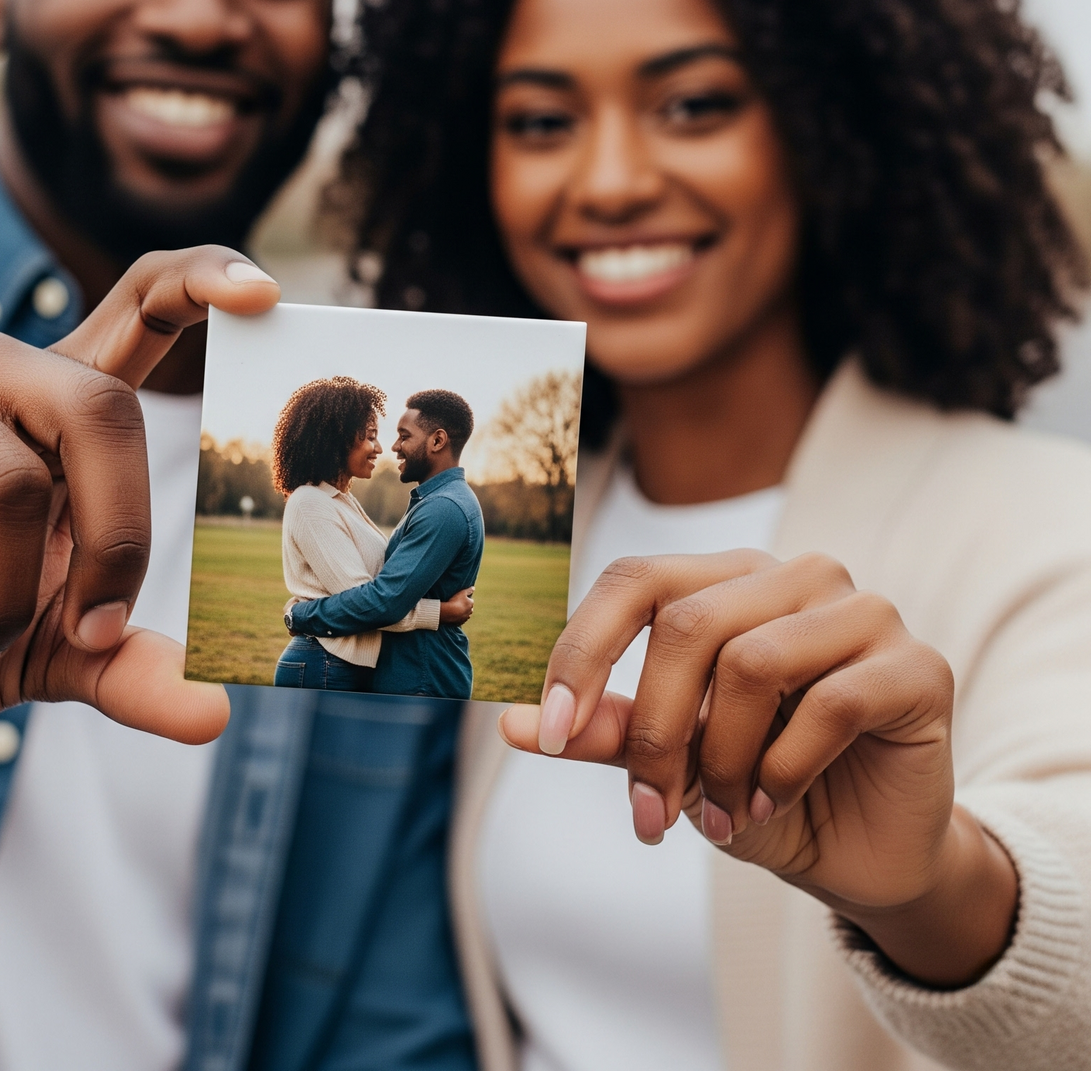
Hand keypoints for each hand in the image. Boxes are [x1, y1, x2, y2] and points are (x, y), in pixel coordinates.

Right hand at [0, 248, 276, 748]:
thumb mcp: (52, 653)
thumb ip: (128, 666)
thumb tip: (215, 713)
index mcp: (60, 403)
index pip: (141, 304)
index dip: (201, 282)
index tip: (263, 292)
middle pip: (99, 410)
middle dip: (114, 539)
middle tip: (95, 628)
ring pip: (5, 484)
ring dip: (0, 598)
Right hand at [440, 586, 474, 626]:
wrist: (450, 612)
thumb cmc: (456, 601)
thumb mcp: (462, 593)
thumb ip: (469, 590)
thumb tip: (474, 588)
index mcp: (471, 604)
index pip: (471, 601)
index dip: (466, 599)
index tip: (461, 598)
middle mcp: (470, 611)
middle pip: (469, 609)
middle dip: (466, 607)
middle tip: (459, 604)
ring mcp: (465, 618)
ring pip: (466, 615)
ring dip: (463, 613)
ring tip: (456, 610)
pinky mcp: (460, 622)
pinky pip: (460, 620)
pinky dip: (459, 618)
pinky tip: (454, 615)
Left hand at [500, 552, 1017, 986]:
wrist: (866, 854)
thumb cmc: (759, 789)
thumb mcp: (674, 761)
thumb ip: (607, 732)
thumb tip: (514, 725)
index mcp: (726, 580)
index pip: (633, 580)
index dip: (582, 651)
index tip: (548, 735)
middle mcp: (794, 577)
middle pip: (687, 624)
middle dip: (654, 731)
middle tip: (648, 815)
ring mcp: (862, 612)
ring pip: (752, 661)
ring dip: (720, 759)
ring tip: (721, 817)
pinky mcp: (917, 665)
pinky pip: (830, 703)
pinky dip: (783, 770)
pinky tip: (770, 805)